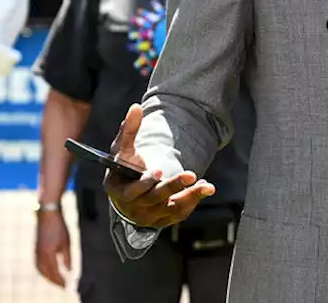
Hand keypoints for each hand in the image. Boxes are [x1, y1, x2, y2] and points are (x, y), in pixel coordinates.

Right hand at [35, 209, 70, 287]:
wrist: (47, 213)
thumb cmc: (59, 226)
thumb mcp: (66, 242)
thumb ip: (67, 258)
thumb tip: (70, 271)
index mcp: (48, 254)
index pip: (54, 272)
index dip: (60, 281)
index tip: (67, 286)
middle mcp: (40, 255)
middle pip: (45, 274)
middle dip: (54, 281)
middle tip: (62, 286)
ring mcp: (36, 252)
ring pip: (40, 270)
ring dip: (47, 277)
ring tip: (56, 280)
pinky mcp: (36, 248)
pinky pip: (38, 264)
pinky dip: (43, 271)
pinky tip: (48, 271)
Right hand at [103, 103, 215, 228]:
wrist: (129, 191)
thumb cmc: (125, 167)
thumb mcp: (124, 149)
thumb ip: (129, 129)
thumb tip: (136, 107)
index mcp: (119, 191)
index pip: (132, 191)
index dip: (145, 182)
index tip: (159, 171)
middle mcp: (134, 208)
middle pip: (155, 199)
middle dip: (172, 186)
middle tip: (190, 174)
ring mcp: (150, 216)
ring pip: (171, 208)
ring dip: (190, 196)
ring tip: (207, 186)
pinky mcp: (164, 219)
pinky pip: (180, 212)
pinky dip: (193, 200)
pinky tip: (205, 188)